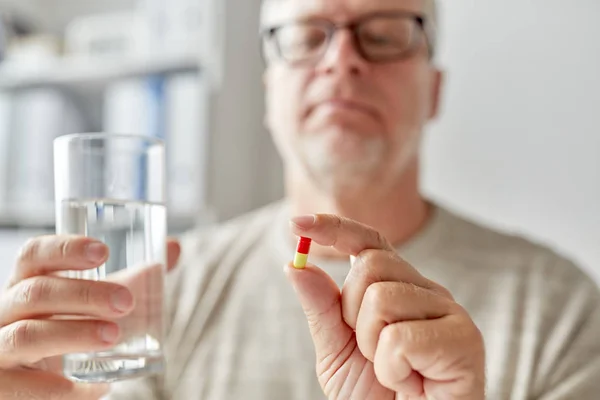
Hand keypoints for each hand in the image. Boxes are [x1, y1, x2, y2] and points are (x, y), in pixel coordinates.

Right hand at [0, 235, 180, 399]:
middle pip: (35, 292)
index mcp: (28, 284)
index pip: (34, 255)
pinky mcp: (2, 386)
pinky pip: (20, 388)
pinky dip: (56, 390)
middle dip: (84, 295)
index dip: (65, 248)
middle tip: (127, 301)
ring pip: (26, 335)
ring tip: (114, 336)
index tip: (104, 251)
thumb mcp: (97, 302)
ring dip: (73, 334)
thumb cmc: (71, 330)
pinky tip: (93, 389)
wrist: (41, 382)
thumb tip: (174, 247)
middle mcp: (6, 312)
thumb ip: (134, 277)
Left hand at [286, 215, 484, 399]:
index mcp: (398, 288)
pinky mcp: (465, 339)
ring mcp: (449, 312)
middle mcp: (426, 292)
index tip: (297, 223)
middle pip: (369, 265)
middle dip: (351, 315)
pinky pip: (401, 338)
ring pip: (381, 299)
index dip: (335, 228)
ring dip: (372, 348)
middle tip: (372, 353)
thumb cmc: (377, 397)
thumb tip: (296, 265)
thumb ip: (322, 309)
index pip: (369, 243)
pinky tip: (411, 383)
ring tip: (394, 372)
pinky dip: (392, 370)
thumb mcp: (336, 351)